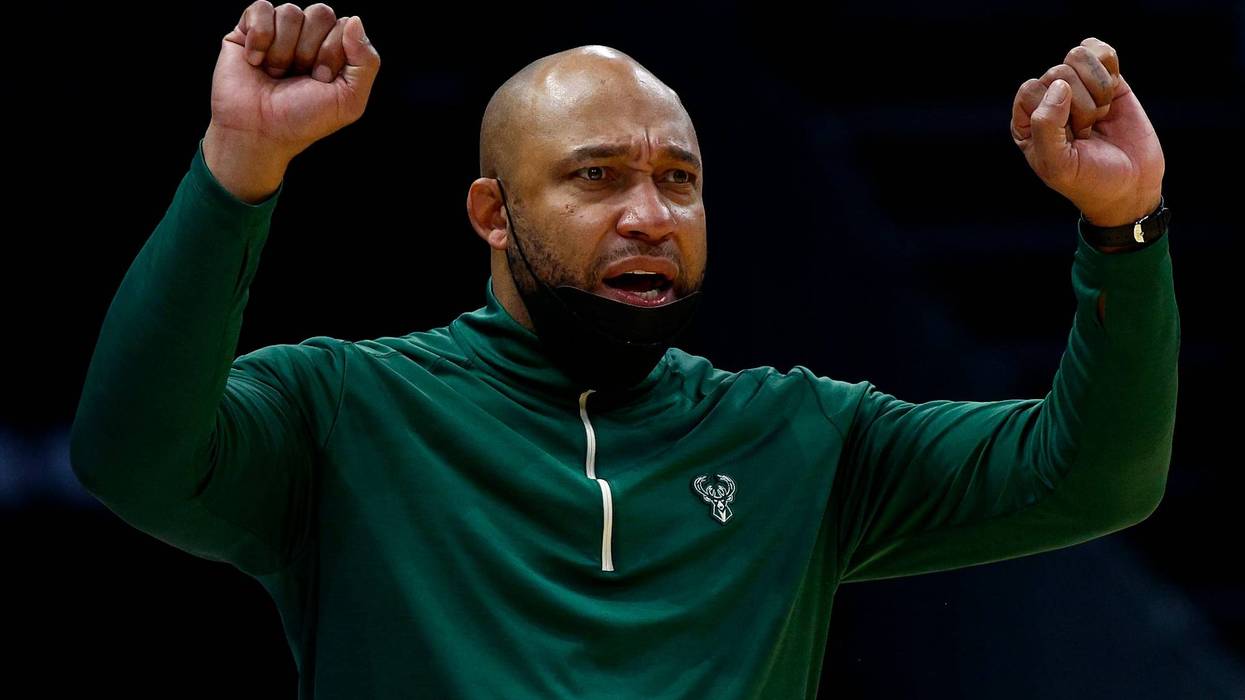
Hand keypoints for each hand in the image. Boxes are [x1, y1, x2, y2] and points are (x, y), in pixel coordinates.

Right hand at [204, 2, 380, 200]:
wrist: (259, 132)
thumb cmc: (303, 120)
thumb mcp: (349, 100)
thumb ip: (366, 61)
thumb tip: (355, 20)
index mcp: (335, 50)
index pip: (345, 26)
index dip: (333, 53)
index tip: (321, 81)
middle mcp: (309, 37)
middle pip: (321, 12)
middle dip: (310, 51)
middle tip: (299, 77)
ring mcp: (279, 31)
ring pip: (291, 11)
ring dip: (283, 51)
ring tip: (276, 74)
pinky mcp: (248, 30)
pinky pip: (261, 8)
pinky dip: (260, 38)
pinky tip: (256, 62)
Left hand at [1010, 38, 1163, 226]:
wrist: (1131, 186)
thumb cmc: (1089, 180)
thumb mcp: (1059, 165)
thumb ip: (1046, 127)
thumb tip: (1059, 85)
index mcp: (1027, 121)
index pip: (1031, 89)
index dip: (1057, 111)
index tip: (1072, 138)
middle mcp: (1047, 100)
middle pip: (1058, 72)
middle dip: (1082, 106)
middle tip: (1088, 133)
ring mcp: (1077, 86)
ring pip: (1079, 55)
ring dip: (1098, 89)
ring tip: (1100, 116)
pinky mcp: (1105, 78)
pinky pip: (1100, 50)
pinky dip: (1110, 70)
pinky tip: (1113, 94)